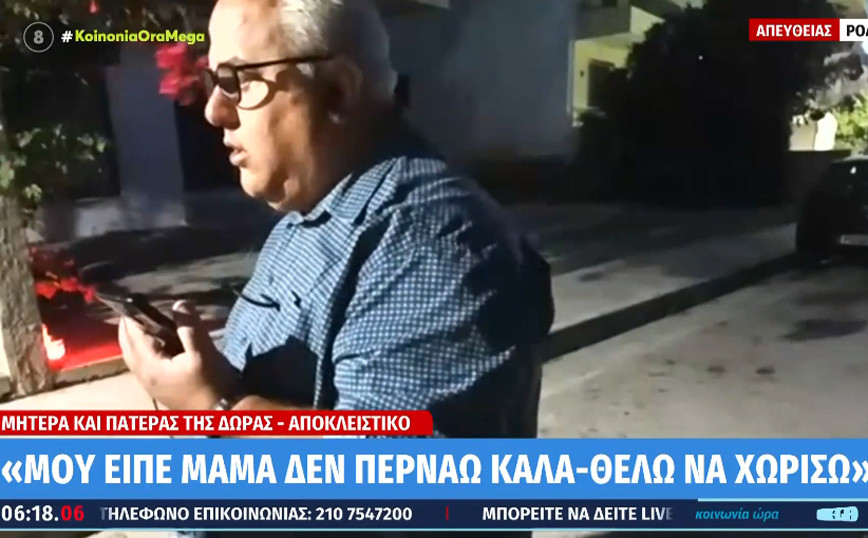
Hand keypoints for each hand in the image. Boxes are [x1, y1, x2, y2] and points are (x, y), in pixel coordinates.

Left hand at [118, 300, 239, 409]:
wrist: (222, 413)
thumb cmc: (212, 383)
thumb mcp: (203, 352)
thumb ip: (189, 326)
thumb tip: (179, 302)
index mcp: (149, 366)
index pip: (132, 334)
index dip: (132, 315)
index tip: (137, 297)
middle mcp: (143, 375)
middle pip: (127, 345)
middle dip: (131, 325)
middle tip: (142, 306)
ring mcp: (149, 383)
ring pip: (133, 354)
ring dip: (138, 337)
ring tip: (153, 321)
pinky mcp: (159, 387)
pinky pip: (143, 362)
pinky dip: (146, 348)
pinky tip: (162, 342)